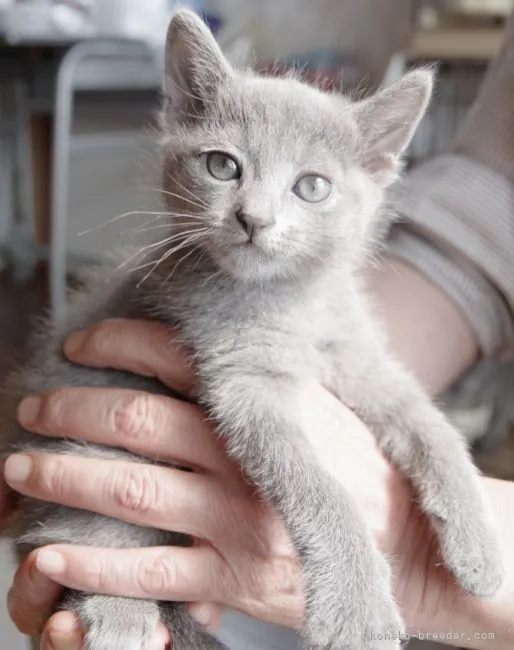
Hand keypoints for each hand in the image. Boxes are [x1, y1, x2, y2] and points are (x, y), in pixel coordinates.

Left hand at [4, 319, 511, 649]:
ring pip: (129, 492)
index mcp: (271, 411)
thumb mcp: (322, 412)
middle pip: (139, 422)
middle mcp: (247, 463)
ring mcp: (236, 524)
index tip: (82, 343)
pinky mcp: (232, 579)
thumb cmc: (359, 472)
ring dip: (65, 475)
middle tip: (35, 404)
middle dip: (74, 409)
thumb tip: (193, 356)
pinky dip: (92, 561)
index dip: (121, 344)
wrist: (402, 548)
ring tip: (21, 465)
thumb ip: (264, 388)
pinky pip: (148, 571)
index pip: (180, 361)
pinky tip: (50, 551)